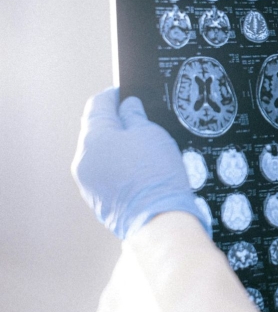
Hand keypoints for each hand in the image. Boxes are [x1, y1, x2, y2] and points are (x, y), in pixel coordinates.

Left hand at [72, 88, 210, 239]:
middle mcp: (83, 159)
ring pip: (100, 153)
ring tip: (143, 147)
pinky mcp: (96, 199)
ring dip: (117, 146)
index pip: (98, 105)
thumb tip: (128, 107)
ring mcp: (87, 182)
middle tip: (141, 119)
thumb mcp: (151, 134)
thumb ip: (135, 116)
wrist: (159, 219)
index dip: (113, 95)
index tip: (126, 92)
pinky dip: (118, 166)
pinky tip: (139, 169)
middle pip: (96, 130)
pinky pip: (104, 173)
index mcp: (93, 138)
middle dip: (116, 122)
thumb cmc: (156, 174)